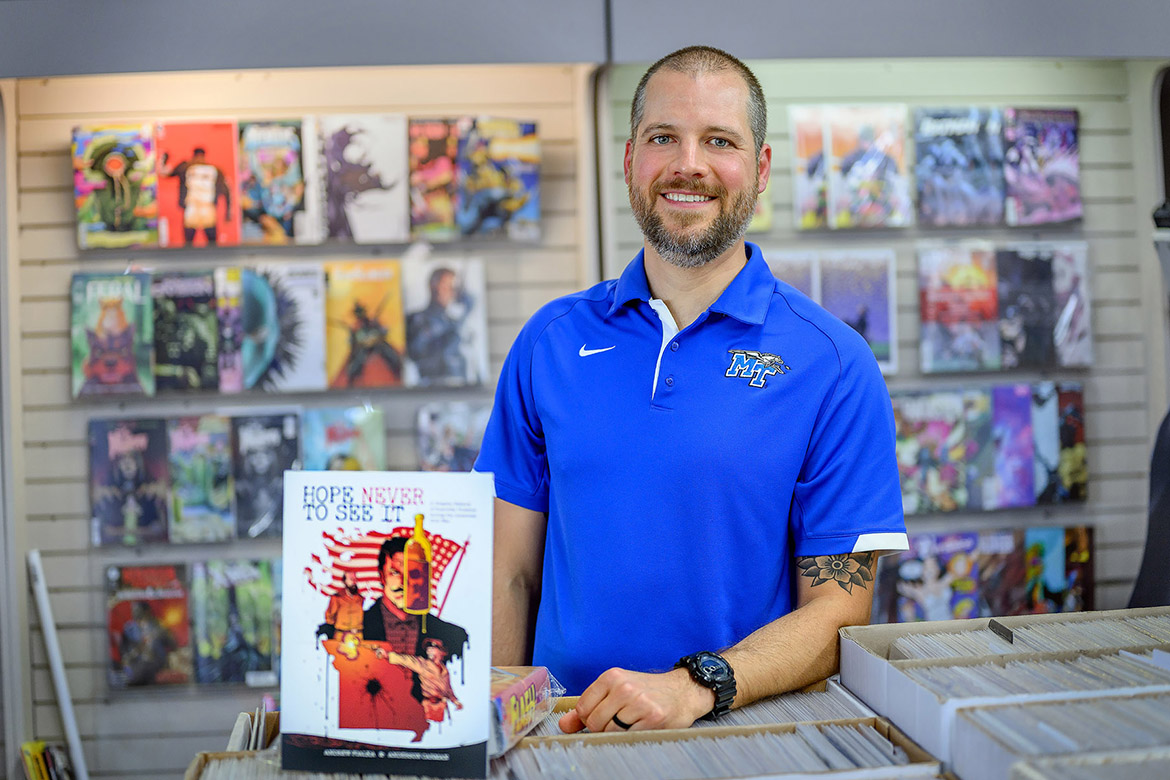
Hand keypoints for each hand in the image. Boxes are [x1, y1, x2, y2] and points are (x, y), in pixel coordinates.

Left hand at [558, 667, 714, 732]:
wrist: (682, 691)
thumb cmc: (645, 692)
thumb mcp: (615, 691)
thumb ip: (587, 708)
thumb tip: (564, 725)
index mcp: (611, 676)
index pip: (583, 708)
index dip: (589, 719)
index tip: (602, 717)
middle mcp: (623, 687)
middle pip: (595, 722)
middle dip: (603, 728)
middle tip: (620, 721)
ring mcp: (638, 701)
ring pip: (610, 732)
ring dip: (619, 733)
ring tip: (632, 722)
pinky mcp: (653, 717)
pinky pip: (628, 737)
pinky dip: (632, 736)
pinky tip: (641, 726)